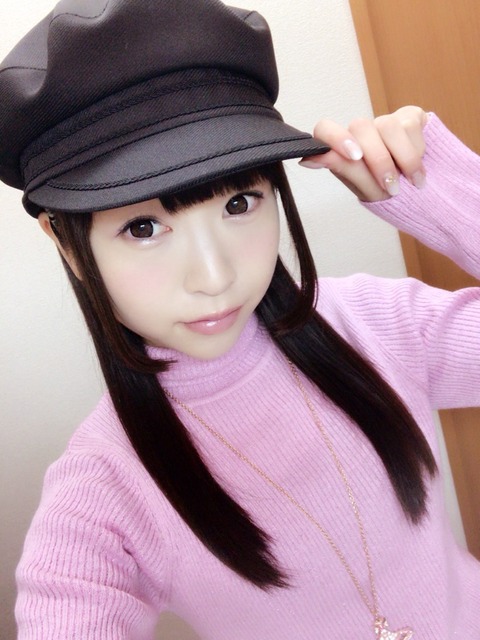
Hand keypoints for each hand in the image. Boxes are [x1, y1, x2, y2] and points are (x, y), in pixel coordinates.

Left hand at [300, 106, 428, 201]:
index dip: (335, 138)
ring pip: (388, 126)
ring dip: (403, 159)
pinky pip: (410, 126)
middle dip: (379, 160)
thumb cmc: (388, 192)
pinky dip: (417, 152)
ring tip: (413, 182)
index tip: (354, 157)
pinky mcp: (410, 116)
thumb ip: (342, 169)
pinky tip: (419, 170)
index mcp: (344, 149)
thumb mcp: (366, 188)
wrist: (423, 193)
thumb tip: (307, 159)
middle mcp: (362, 132)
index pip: (325, 129)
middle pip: (361, 127)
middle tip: (392, 187)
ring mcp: (385, 121)